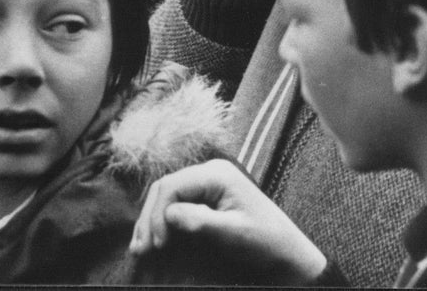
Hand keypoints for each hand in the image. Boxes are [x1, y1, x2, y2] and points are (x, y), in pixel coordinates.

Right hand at [130, 159, 326, 284]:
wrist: (286, 253)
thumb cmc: (264, 242)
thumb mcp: (234, 234)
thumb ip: (202, 222)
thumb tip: (169, 215)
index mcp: (217, 174)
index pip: (173, 186)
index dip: (158, 215)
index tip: (158, 247)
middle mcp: (210, 173)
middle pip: (166, 188)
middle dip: (149, 218)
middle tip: (141, 251)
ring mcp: (207, 184)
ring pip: (166, 195)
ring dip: (151, 220)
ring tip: (140, 249)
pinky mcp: (206, 198)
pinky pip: (176, 204)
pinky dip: (161, 221)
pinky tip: (153, 240)